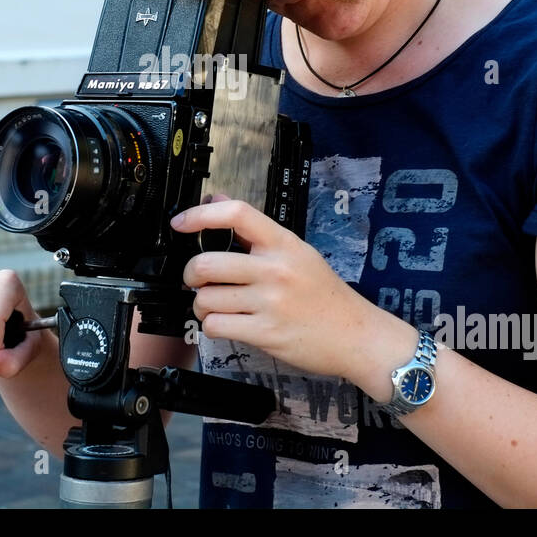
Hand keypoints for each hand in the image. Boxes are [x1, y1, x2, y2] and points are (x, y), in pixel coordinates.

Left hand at [170, 196, 378, 380]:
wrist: (356, 336)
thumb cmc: (324, 294)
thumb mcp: (297, 252)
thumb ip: (256, 231)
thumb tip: (219, 201)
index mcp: (283, 244)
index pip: (237, 214)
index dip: (200, 215)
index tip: (180, 222)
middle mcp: (275, 270)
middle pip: (207, 263)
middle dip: (190, 275)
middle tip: (196, 280)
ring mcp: (270, 303)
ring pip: (206, 299)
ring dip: (201, 305)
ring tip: (216, 306)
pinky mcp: (265, 333)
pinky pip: (216, 326)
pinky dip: (212, 326)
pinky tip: (225, 323)